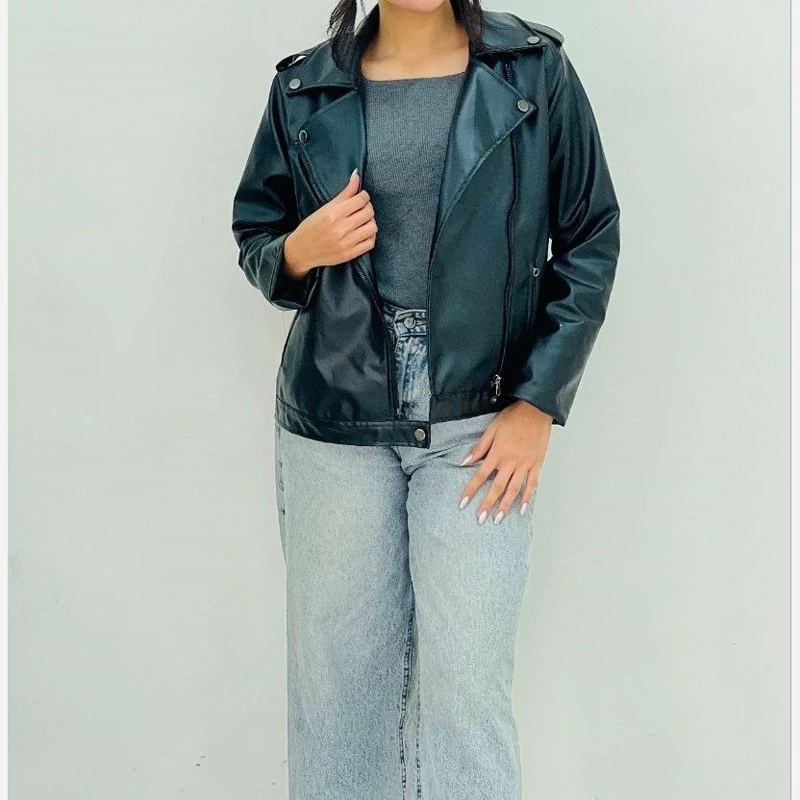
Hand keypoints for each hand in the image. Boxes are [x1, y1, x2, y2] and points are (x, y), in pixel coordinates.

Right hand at [282, 169, 376, 279]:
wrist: (301, 250)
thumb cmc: (312, 227)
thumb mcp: (325, 207)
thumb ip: (345, 193)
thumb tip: (357, 174)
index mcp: (334, 214)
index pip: (361, 200)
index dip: (364, 196)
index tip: (361, 198)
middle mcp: (341, 228)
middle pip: (369, 213)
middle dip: (368, 208)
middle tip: (362, 209)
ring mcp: (346, 243)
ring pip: (372, 227)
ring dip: (370, 222)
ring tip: (363, 222)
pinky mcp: (349, 254)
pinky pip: (370, 243)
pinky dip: (370, 237)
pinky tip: (363, 234)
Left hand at [458, 399, 552, 524]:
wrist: (536, 409)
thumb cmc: (514, 417)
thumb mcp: (492, 429)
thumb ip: (480, 447)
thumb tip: (465, 461)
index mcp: (498, 453)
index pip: (480, 475)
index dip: (471, 490)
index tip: (463, 503)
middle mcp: (511, 462)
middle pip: (497, 487)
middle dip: (487, 505)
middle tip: (480, 519)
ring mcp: (525, 465)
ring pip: (514, 490)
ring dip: (506, 505)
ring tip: (498, 519)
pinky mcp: (537, 464)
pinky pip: (532, 484)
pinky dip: (528, 498)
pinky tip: (522, 509)